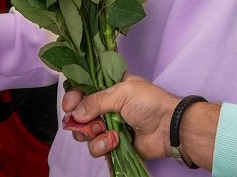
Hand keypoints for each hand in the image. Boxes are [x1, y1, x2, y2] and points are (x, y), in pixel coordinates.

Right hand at [62, 75, 179, 160]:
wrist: (168, 128)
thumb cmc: (149, 103)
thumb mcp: (122, 93)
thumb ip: (95, 101)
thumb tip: (74, 113)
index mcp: (110, 88)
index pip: (84, 90)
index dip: (73, 97)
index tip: (68, 105)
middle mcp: (107, 106)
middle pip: (80, 114)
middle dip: (79, 120)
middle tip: (84, 123)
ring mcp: (109, 127)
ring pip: (85, 134)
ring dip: (92, 134)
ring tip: (106, 131)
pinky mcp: (113, 144)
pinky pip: (96, 148)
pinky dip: (102, 146)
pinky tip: (115, 142)